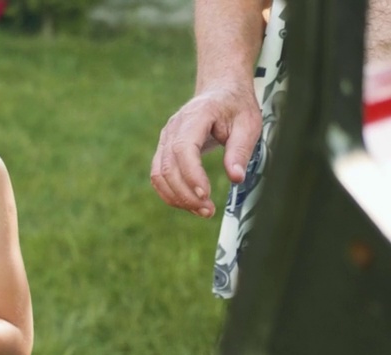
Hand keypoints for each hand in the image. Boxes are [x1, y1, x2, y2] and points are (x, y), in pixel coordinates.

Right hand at [150, 84, 260, 217]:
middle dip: (185, 193)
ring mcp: (165, 138)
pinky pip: (158, 175)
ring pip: (159, 174)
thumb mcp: (248, 124)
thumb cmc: (236, 106)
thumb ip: (240, 150)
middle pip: (167, 166)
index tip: (206, 195)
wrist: (220, 91)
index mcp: (195, 116)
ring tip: (202, 211)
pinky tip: (190, 203)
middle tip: (208, 211)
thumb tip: (236, 178)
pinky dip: (171, 193)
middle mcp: (173, 128)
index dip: (191, 175)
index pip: (183, 149)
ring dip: (177, 197)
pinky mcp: (163, 150)